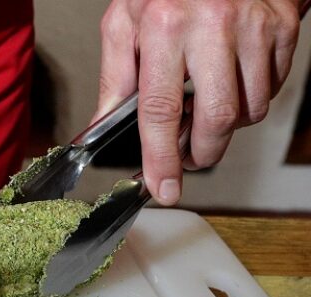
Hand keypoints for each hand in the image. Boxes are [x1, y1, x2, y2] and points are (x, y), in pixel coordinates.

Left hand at [95, 0, 300, 204]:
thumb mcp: (124, 22)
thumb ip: (114, 76)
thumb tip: (100, 127)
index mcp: (164, 26)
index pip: (160, 109)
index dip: (161, 158)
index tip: (162, 188)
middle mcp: (212, 26)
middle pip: (216, 119)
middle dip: (201, 153)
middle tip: (188, 157)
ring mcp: (253, 27)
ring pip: (250, 110)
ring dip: (227, 127)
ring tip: (205, 107)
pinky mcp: (281, 28)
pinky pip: (271, 88)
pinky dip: (251, 100)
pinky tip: (230, 82)